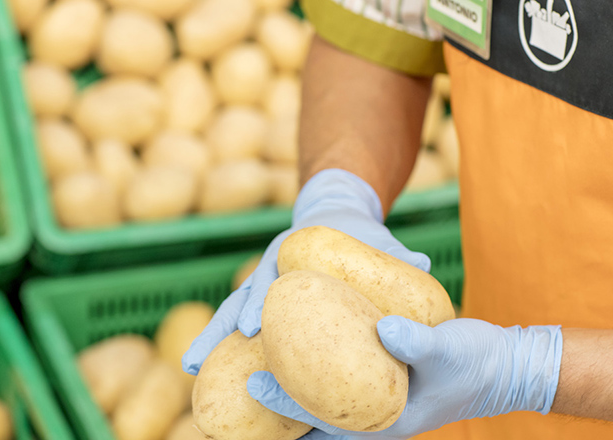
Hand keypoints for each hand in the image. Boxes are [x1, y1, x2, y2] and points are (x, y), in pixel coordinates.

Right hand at [182, 169, 430, 374]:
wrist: (335, 212)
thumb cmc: (358, 232)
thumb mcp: (376, 240)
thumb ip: (395, 254)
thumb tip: (423, 263)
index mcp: (291, 254)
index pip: (270, 279)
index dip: (259, 302)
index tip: (252, 327)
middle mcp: (269, 272)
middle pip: (237, 302)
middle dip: (218, 331)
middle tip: (198, 361)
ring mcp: (263, 287)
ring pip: (230, 315)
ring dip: (210, 340)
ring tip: (189, 369)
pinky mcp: (265, 301)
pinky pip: (241, 325)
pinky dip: (223, 344)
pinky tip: (207, 371)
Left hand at [247, 316, 562, 439]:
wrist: (503, 366)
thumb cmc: (476, 360)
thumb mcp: (447, 346)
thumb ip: (416, 340)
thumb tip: (383, 328)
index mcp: (386, 420)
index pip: (324, 418)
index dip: (287, 402)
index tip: (255, 382)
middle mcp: (374, 418)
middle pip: (314, 424)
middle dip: (277, 414)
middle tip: (238, 389)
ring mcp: (374, 405)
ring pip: (322, 408)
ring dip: (290, 399)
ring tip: (249, 378)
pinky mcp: (377, 388)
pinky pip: (336, 389)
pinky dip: (313, 379)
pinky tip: (293, 356)